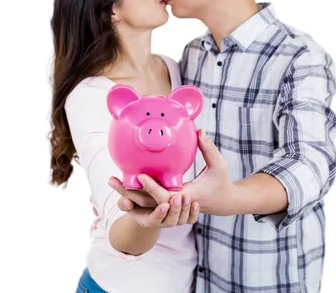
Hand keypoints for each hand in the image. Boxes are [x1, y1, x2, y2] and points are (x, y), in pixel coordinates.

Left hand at [109, 129, 233, 215]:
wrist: (223, 201)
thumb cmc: (221, 182)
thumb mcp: (219, 165)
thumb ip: (208, 148)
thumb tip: (199, 131)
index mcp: (186, 196)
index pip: (164, 196)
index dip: (151, 187)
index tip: (139, 176)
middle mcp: (174, 202)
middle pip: (147, 202)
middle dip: (129, 193)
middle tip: (112, 180)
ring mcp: (169, 204)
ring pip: (145, 202)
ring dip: (128, 194)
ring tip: (112, 181)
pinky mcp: (167, 200)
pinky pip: (149, 198)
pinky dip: (135, 193)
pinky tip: (122, 183)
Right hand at [121, 193, 199, 227]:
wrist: (150, 207)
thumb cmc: (137, 203)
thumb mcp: (127, 201)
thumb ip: (123, 198)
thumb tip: (121, 196)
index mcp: (148, 220)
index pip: (154, 220)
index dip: (159, 214)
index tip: (164, 205)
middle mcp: (162, 223)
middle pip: (170, 221)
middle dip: (175, 210)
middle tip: (177, 197)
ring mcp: (173, 222)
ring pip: (182, 220)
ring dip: (185, 209)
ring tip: (187, 196)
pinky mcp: (183, 219)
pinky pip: (191, 219)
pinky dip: (194, 212)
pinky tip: (195, 203)